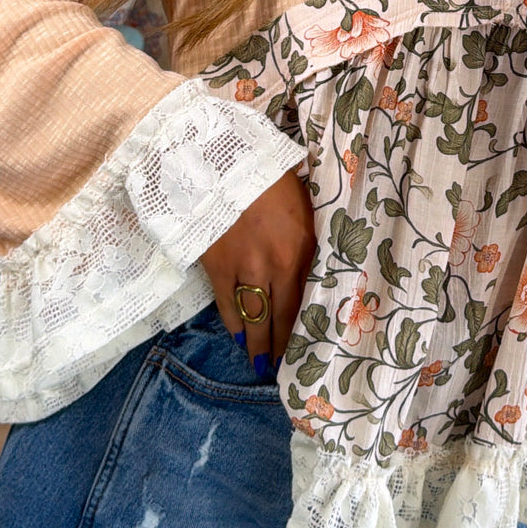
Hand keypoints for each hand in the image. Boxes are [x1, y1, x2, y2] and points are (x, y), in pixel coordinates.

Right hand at [199, 168, 316, 373]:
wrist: (219, 160)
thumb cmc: (268, 175)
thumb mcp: (303, 204)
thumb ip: (308, 239)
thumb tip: (311, 266)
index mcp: (300, 249)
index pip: (305, 300)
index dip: (303, 329)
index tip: (307, 348)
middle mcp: (274, 266)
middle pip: (279, 317)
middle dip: (279, 346)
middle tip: (280, 367)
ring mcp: (243, 269)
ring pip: (253, 317)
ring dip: (256, 342)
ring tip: (259, 360)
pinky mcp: (216, 266)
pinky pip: (226, 304)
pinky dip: (233, 323)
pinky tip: (238, 336)